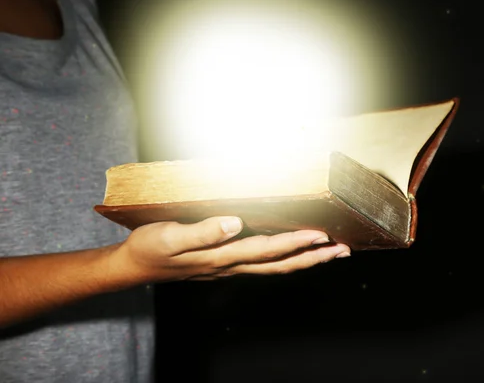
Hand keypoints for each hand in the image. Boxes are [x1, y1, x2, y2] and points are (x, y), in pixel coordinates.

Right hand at [109, 216, 350, 283]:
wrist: (135, 267)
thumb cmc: (150, 248)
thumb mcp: (170, 237)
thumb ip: (202, 231)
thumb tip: (235, 222)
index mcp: (222, 256)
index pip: (267, 250)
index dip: (295, 243)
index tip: (322, 235)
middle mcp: (231, 265)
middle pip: (281, 265)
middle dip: (313, 258)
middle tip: (343, 250)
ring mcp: (230, 267)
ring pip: (275, 267)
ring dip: (304, 260)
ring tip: (329, 252)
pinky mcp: (225, 264)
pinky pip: (263, 265)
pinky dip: (285, 259)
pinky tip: (292, 251)